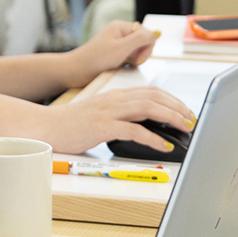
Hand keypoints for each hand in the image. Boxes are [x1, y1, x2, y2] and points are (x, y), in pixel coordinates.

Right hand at [43, 86, 195, 153]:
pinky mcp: (102, 127)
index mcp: (114, 96)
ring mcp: (108, 112)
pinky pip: (133, 130)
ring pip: (148, 108)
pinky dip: (152, 137)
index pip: (150, 92)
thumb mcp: (98, 114)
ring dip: (171, 118)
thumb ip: (119, 115)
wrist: (45, 126)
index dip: (172, 100)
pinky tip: (163, 144)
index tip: (186, 111)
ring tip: (185, 128)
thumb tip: (144, 126)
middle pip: (154, 97)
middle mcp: (114, 100)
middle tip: (192, 120)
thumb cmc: (70, 124)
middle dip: (178, 107)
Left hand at [65, 20, 159, 87]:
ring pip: (138, 51)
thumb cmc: (96, 59)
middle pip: (144, 42)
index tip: (138, 58)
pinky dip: (129, 63)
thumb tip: (158, 33)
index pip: (147, 33)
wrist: (76, 71)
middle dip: (142, 54)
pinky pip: (130, 57)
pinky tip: (122, 67)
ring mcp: (117, 44)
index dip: (147, 47)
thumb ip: (141, 39)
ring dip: (136, 59)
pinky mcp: (114, 54)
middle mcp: (119, 33)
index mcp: (121, 27)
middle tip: (132, 62)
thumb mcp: (121, 48)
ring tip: (124, 65)